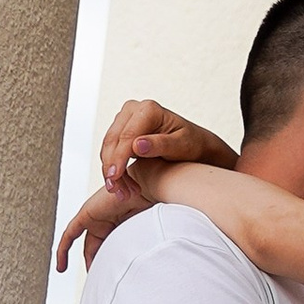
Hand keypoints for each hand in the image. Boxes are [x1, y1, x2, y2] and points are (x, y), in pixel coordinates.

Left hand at [55, 173, 149, 272]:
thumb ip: (141, 246)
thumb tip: (144, 272)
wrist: (149, 187)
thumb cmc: (155, 206)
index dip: (112, 264)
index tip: (114, 280)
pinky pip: (70, 235)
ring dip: (88, 262)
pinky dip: (63, 250)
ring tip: (89, 281)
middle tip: (103, 284)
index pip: (114, 248)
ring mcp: (97, 218)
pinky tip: (61, 267)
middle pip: (101, 249)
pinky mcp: (86, 214)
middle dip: (101, 266)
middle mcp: (110, 221)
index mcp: (124, 224)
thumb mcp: (147, 232)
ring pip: (87, 246)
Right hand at [100, 96, 238, 190]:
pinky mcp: (122, 132)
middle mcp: (134, 110)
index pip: (126, 136)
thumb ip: (160, 144)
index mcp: (149, 110)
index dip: (118, 158)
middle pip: (112, 142)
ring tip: (123, 193)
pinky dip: (115, 170)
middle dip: (112, 170)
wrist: (195, 146)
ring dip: (112, 173)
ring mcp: (126, 120)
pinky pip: (111, 152)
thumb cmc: (192, 144)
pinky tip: (123, 186)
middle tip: (118, 192)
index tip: (115, 177)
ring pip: (108, 149)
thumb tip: (137, 145)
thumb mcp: (181, 146)